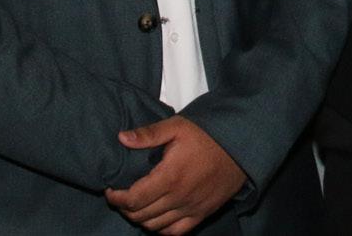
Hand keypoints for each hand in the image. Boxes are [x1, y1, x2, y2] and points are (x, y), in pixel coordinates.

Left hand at [104, 115, 245, 233]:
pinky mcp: (201, 214)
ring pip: (154, 226)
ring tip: (137, 205)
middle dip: (125, 208)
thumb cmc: (208, 135)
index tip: (111, 189)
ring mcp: (190, 209)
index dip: (116, 198)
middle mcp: (178, 198)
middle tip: (122, 196)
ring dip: (140, 218)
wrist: (241, 146)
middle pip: (140, 215)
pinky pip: (175, 232)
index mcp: (169, 177)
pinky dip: (161, 229)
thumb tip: (122, 138)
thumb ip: (149, 134)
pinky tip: (157, 217)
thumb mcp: (177, 127)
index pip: (132, 199)